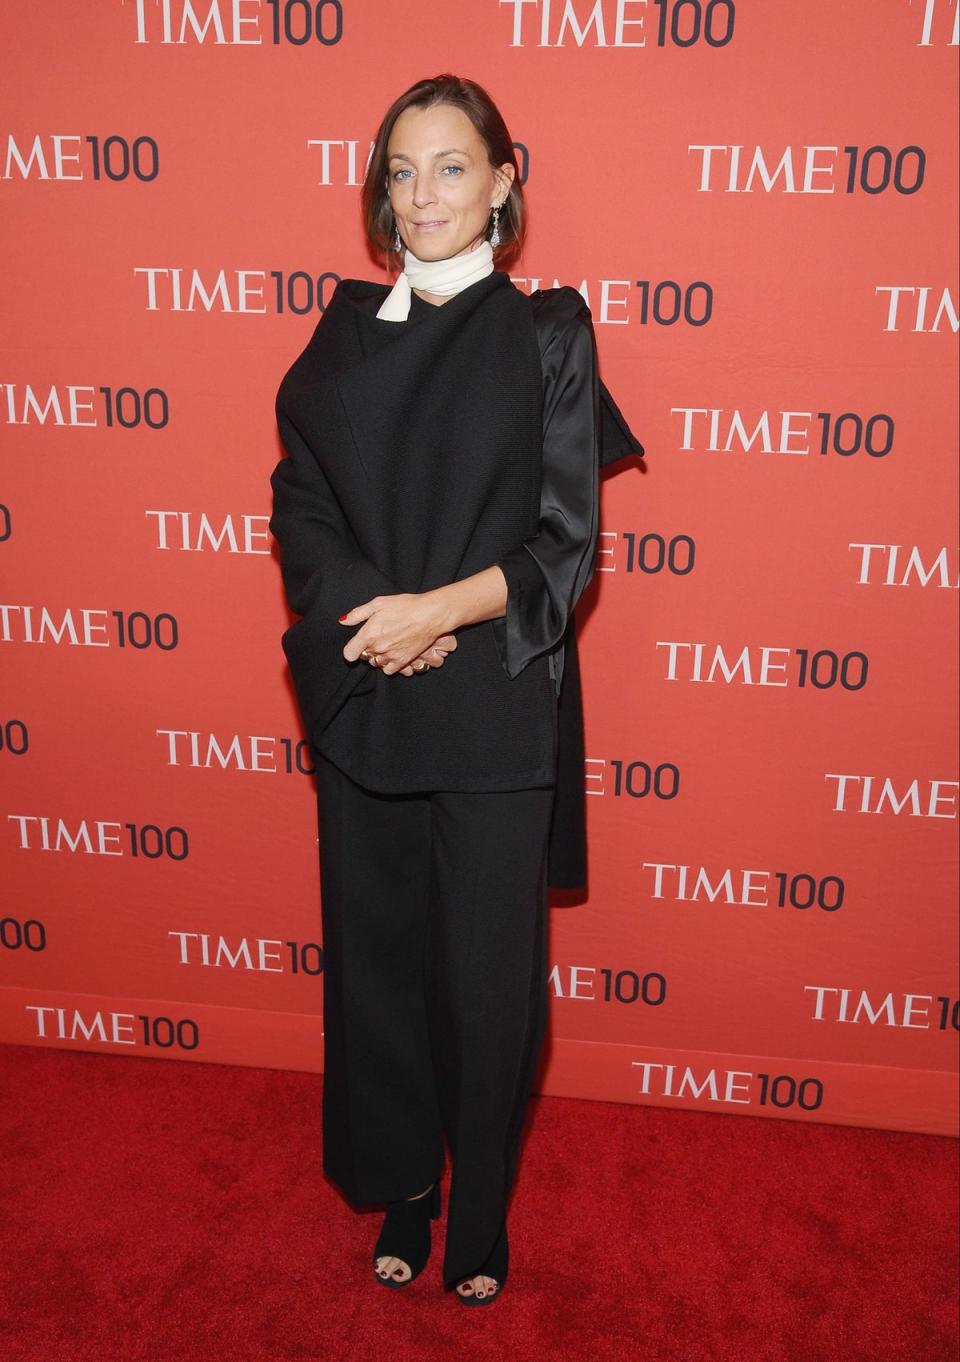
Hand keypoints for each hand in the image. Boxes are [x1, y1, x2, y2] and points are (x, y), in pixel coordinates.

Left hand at [339, 593, 454, 675]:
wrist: (430, 615)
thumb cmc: (406, 606)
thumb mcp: (379, 603)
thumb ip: (358, 614)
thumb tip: (344, 621)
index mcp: (368, 634)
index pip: (349, 654)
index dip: (351, 650)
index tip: (356, 645)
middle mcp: (377, 648)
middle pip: (364, 657)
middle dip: (368, 649)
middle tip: (379, 637)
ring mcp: (390, 656)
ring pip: (377, 663)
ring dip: (379, 656)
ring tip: (389, 644)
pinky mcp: (403, 661)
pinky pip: (389, 670)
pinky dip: (390, 664)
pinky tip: (395, 653)